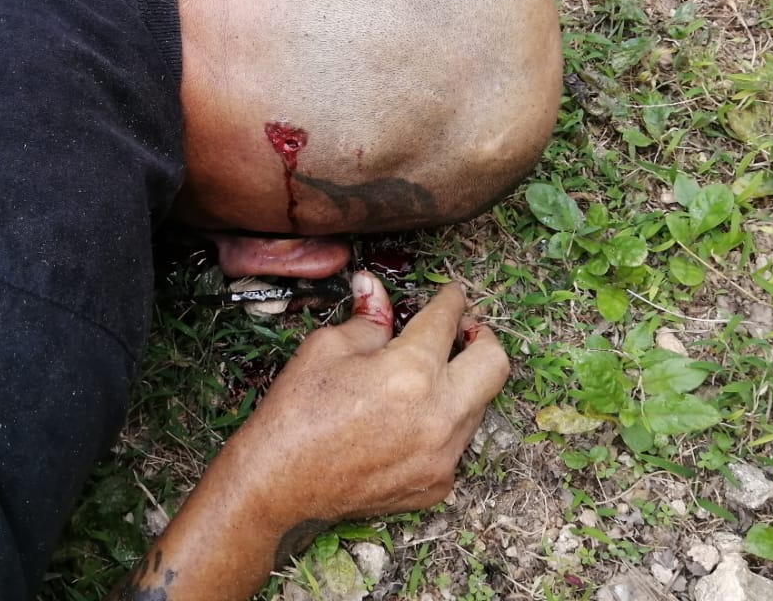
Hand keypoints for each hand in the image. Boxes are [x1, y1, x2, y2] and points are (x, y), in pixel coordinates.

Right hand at [105, 270, 507, 600]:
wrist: (278, 483)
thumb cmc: (297, 413)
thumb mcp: (327, 347)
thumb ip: (367, 318)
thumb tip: (375, 289)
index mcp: (412, 372)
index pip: (447, 320)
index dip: (450, 299)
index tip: (451, 294)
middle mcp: (439, 416)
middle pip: (494, 363)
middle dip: (481, 337)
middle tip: (461, 330)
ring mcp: (443, 456)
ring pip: (478, 405)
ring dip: (459, 382)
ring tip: (423, 376)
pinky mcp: (437, 484)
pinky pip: (456, 442)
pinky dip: (440, 423)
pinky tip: (405, 420)